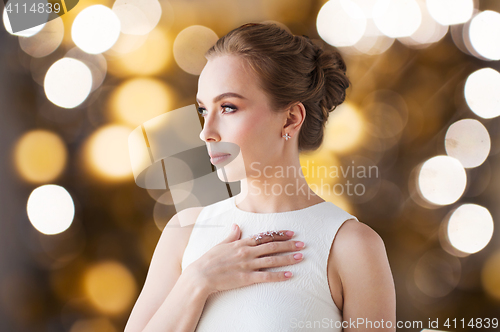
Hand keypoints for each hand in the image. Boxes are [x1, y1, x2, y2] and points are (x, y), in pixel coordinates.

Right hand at [185, 223, 304, 294]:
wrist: (200, 276)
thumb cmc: (209, 260)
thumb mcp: (221, 244)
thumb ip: (232, 235)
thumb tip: (237, 226)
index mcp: (241, 243)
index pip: (265, 236)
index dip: (279, 234)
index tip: (291, 233)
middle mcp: (247, 252)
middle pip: (272, 246)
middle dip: (289, 245)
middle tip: (303, 244)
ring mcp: (247, 264)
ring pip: (272, 260)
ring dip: (288, 258)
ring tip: (301, 256)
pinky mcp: (246, 278)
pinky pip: (266, 276)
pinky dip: (278, 275)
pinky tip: (289, 275)